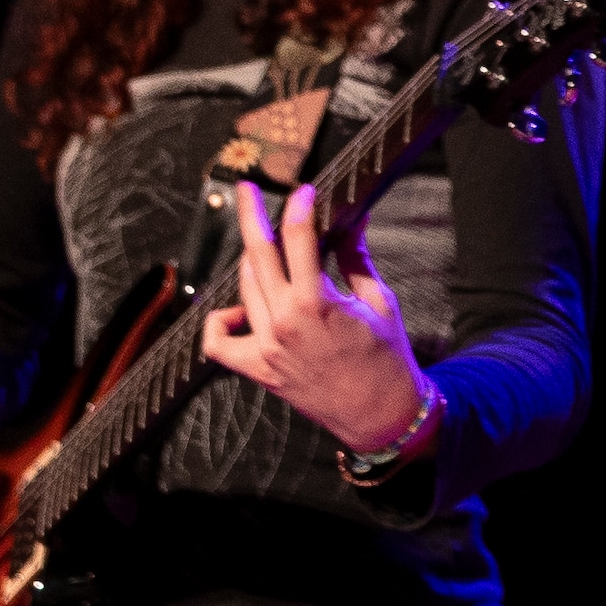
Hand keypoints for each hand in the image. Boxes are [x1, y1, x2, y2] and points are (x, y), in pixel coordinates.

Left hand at [200, 178, 429, 460]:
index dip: (299, 206)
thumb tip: (352, 219)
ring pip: (244, 287)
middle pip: (257, 253)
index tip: (304, 191)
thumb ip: (356, 257)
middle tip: (248, 190)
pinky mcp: (259, 369)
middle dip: (252, 214)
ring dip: (252, 261)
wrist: (380, 414)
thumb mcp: (378, 300)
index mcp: (318, 302)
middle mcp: (285, 322)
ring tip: (268, 252)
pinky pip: (219, 342)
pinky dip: (219, 321)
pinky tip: (238, 309)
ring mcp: (267, 347)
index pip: (297, 237)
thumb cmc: (386, 357)